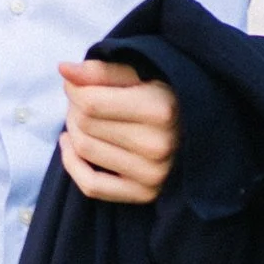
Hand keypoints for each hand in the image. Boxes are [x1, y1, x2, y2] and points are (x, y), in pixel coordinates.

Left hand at [58, 57, 179, 203]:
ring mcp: (153, 174)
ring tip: (83, 119)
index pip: (90, 102)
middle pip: (85, 125)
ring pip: (84, 150)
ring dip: (72, 131)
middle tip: (82, 101)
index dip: (74, 90)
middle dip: (74, 108)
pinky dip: (72, 165)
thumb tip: (63, 69)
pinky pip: (91, 185)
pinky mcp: (145, 194)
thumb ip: (102, 71)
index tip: (76, 84)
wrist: (200, 129)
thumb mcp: (139, 73)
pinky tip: (69, 146)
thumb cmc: (165, 94)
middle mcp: (159, 145)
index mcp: (162, 109)